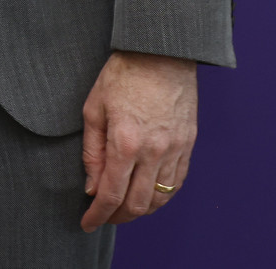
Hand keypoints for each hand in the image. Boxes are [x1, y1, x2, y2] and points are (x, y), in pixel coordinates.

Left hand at [79, 50, 197, 230]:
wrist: (161, 52)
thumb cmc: (123, 75)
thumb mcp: (93, 109)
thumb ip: (91, 152)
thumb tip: (92, 187)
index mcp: (125, 142)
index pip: (111, 194)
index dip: (98, 215)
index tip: (88, 224)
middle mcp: (153, 151)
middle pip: (137, 204)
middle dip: (118, 217)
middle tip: (104, 217)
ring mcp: (175, 150)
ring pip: (160, 198)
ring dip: (141, 210)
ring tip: (124, 209)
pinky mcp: (188, 145)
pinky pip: (177, 183)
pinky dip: (162, 196)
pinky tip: (148, 195)